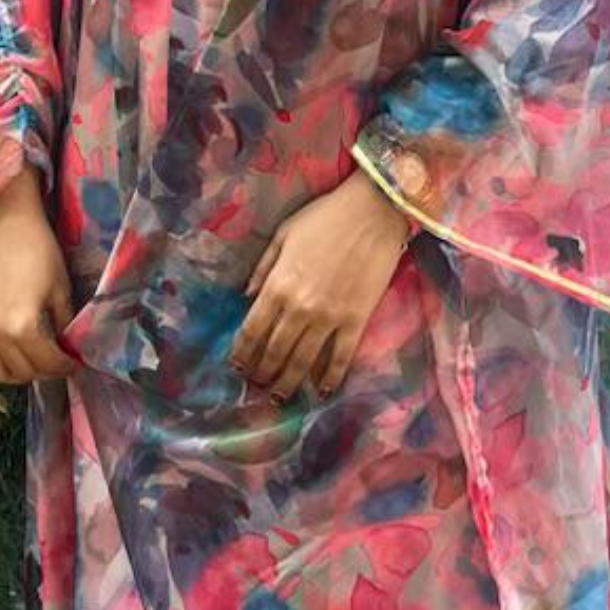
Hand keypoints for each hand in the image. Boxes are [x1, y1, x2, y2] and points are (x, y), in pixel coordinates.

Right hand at [0, 161, 76, 385]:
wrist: (5, 220)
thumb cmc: (37, 247)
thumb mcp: (61, 288)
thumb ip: (63, 323)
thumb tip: (67, 344)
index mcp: (21, 326)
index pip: (46, 364)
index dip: (64, 366)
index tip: (73, 362)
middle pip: (22, 372)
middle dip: (44, 371)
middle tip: (57, 361)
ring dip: (17, 372)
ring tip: (32, 360)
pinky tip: (8, 346)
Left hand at [230, 168, 411, 401]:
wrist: (372, 211)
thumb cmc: (324, 217)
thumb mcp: (283, 235)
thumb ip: (263, 268)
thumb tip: (246, 297)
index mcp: (278, 285)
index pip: (252, 329)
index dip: (242, 352)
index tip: (237, 366)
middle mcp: (299, 307)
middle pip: (275, 351)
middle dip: (263, 373)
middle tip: (257, 387)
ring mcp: (329, 317)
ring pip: (303, 361)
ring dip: (289, 383)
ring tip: (280, 397)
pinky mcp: (356, 319)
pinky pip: (340, 356)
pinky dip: (331, 377)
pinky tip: (324, 391)